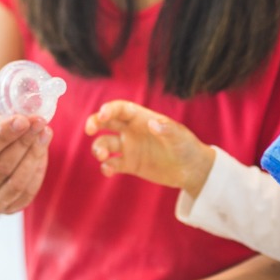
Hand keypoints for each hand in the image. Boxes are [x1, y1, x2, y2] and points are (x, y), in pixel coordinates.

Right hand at [0, 114, 50, 215]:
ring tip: (44, 134)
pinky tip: (42, 152)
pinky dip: (38, 171)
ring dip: (34, 156)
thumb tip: (25, 120)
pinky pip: (27, 194)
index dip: (3, 135)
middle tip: (39, 123)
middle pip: (0, 168)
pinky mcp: (6, 212)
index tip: (23, 120)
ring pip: (16, 184)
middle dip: (23, 143)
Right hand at [85, 100, 213, 194]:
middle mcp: (131, 130)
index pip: (120, 109)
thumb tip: (152, 124)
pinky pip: (111, 164)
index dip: (109, 109)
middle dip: (94, 123)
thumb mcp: (180, 137)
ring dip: (98, 148)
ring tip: (102, 156)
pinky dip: (106, 167)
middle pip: (106, 122)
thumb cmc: (187, 147)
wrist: (191, 170)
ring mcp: (129, 148)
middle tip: (89, 129)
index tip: (101, 115)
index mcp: (142, 118)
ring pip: (105, 144)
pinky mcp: (129, 164)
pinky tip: (108, 171)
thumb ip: (167, 129)